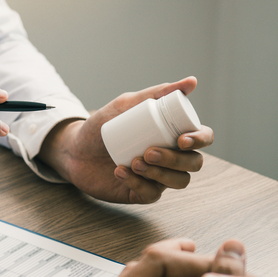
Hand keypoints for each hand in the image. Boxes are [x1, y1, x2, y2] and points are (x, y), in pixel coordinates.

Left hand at [38, 77, 213, 203]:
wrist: (74, 149)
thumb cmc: (102, 126)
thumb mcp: (126, 105)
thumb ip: (156, 93)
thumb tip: (192, 82)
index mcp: (173, 134)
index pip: (202, 138)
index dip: (199, 140)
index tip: (181, 140)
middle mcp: (172, 157)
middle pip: (193, 163)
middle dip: (174, 160)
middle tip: (148, 152)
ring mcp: (158, 177)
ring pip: (178, 181)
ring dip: (159, 173)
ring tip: (133, 162)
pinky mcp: (142, 193)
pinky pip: (151, 194)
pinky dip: (138, 183)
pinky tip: (120, 171)